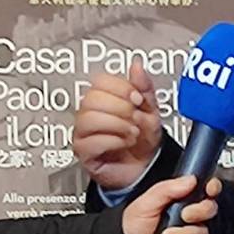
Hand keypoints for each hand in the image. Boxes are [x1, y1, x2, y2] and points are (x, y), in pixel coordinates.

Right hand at [73, 57, 163, 190]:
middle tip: (134, 117)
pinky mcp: (83, 151)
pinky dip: (113, 141)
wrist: (146, 168)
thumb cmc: (143, 140)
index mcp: (104, 97)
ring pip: (89, 118)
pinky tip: (124, 143)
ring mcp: (84, 132)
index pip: (100, 81)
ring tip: (131, 132)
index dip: (121, 88)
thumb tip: (136, 66)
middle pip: (92, 98)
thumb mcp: (150, 109)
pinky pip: (91, 141)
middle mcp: (90, 112)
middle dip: (120, 108)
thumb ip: (144, 87)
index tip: (137, 98)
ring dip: (117, 125)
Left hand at [121, 174, 220, 233]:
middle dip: (197, 214)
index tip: (208, 190)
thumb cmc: (130, 227)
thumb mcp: (146, 203)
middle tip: (183, 216)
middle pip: (209, 211)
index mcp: (179, 200)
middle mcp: (185, 217)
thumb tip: (190, 179)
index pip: (204, 190)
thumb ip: (168, 189)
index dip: (211, 188)